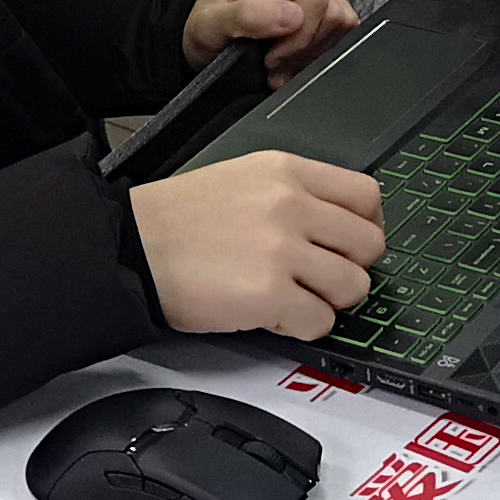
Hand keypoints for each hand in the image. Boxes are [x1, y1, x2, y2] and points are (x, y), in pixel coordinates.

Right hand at [130, 151, 385, 337]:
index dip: (366, 227)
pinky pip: (321, 322)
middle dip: (350, 268)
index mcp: (287, 172)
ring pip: (354, 287)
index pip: (368, 196)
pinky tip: (272, 315)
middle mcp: (291, 205)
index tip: (350, 245)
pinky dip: (301, 327)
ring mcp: (282, 250)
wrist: (130, 247)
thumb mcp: (243, 178)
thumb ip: (296, 194)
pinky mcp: (269, 295)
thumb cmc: (177, 220)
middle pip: (369, 245)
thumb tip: (343, 228)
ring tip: (292, 297)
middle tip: (319, 278)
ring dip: (328, 301)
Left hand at [182, 0, 357, 80]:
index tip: (273, 58)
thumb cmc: (206, 27)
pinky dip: (321, 43)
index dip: (299, 38)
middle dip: (305, 46)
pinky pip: (340, 19)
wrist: (207, 31)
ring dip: (313, 47)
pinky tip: (295, 52)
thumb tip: (292, 16)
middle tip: (276, 64)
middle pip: (330, 9)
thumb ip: (246, 17)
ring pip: (339, 16)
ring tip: (283, 60)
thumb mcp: (210, 27)